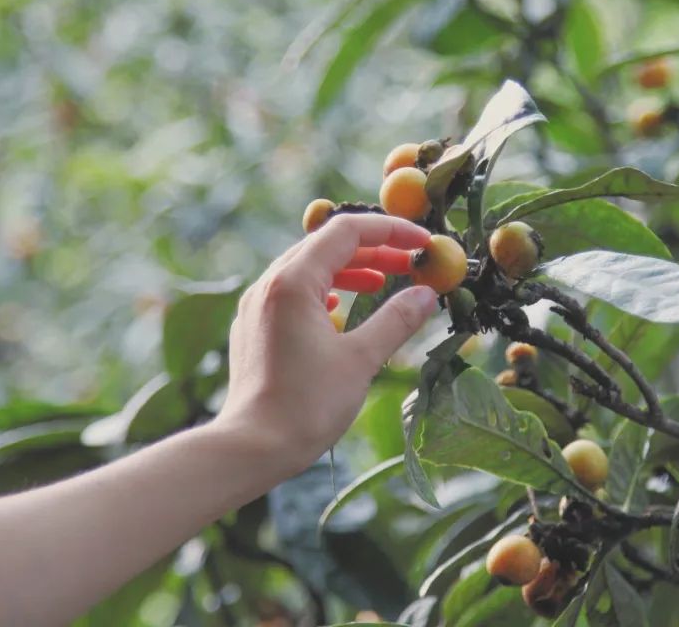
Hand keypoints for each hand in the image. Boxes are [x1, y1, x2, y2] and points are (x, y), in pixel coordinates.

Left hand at [217, 213, 439, 475]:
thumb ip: (396, 320)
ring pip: (308, 267)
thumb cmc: (306, 405)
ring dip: (349, 269)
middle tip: (411, 264)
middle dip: (373, 250)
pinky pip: (292, 291)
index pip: (346, 231)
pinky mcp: (253, 327)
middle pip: (326, 245)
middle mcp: (269, 284)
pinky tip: (340, 308)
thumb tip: (426, 294)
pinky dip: (324, 290)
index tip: (423, 243)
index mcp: (294, 282)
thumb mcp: (362, 359)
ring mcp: (257, 305)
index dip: (390, 231)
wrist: (251, 447)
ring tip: (383, 282)